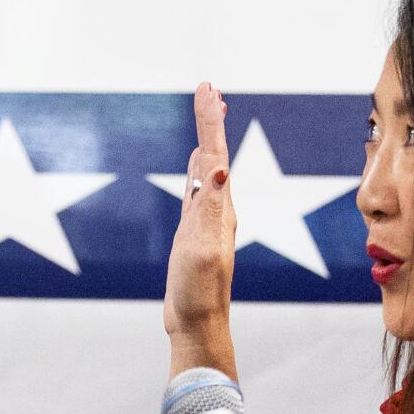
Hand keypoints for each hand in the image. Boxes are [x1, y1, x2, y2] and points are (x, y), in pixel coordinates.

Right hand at [164, 84, 235, 362]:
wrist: (198, 324)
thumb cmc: (199, 292)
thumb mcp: (202, 249)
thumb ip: (211, 210)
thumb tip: (219, 170)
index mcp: (220, 208)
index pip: (215, 153)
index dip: (210, 120)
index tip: (208, 88)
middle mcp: (217, 208)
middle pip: (213, 153)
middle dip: (210, 120)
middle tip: (209, 90)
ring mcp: (205, 220)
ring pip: (207, 168)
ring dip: (207, 139)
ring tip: (209, 115)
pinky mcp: (193, 232)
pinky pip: (197, 189)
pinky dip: (197, 168)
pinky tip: (199, 165)